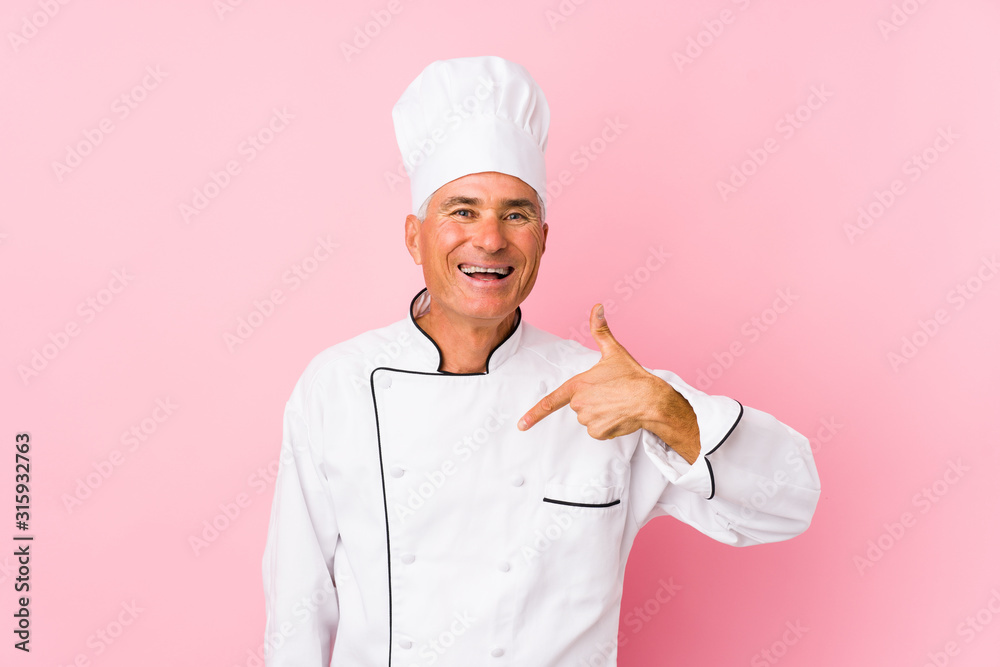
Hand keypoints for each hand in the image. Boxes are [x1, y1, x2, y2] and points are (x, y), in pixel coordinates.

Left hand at [517, 304, 671, 439]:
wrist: (652, 400)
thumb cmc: (632, 376)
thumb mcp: (614, 351)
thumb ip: (600, 330)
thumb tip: (597, 306)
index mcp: (578, 385)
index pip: (551, 401)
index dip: (534, 414)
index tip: (521, 425)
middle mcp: (580, 404)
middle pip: (579, 405)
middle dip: (592, 400)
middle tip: (610, 393)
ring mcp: (589, 419)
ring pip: (589, 418)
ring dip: (600, 413)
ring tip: (617, 403)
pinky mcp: (600, 432)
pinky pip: (598, 430)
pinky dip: (608, 425)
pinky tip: (619, 415)